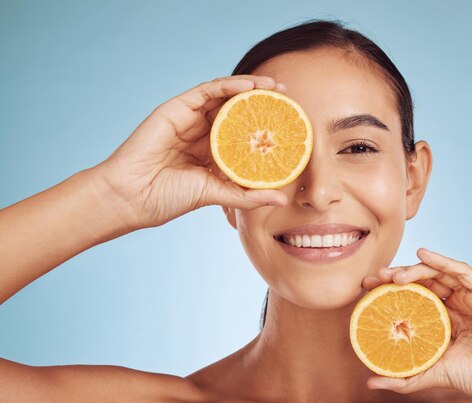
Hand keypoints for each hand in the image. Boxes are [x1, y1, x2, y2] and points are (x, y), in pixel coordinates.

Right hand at [91, 75, 288, 230]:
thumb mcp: (216, 194)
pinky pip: (208, 90)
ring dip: (252, 88)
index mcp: (212, 152)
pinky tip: (251, 86)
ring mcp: (190, 118)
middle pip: (238, 110)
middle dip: (264, 102)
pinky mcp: (178, 108)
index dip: (266, 126)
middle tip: (289, 98)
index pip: (244, 132)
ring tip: (276, 88)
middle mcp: (203, 132)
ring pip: (225, 96)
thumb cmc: (169, 198)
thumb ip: (247, 195)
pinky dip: (230, 85)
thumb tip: (282, 199)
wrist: (132, 196)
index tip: (291, 124)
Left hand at [361, 248, 471, 402]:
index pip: (411, 299)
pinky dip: (442, 260)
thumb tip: (372, 383)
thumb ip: (406, 377)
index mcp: (444, 320)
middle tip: (371, 280)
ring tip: (392, 276)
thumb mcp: (436, 375)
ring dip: (413, 270)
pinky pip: (462, 271)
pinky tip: (423, 254)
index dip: (388, 293)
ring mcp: (471, 296)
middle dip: (394, 278)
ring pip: (438, 274)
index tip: (365, 291)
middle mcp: (455, 304)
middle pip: (420, 283)